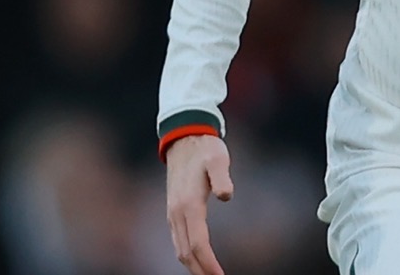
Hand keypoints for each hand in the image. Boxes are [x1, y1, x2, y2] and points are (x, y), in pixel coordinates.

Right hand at [165, 134, 232, 274]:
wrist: (184, 139)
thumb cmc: (205, 149)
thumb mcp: (218, 158)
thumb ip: (222, 177)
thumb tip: (227, 196)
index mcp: (188, 205)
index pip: (198, 243)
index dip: (209, 263)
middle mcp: (177, 213)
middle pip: (186, 252)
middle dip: (201, 270)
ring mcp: (172, 213)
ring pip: (179, 249)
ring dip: (193, 265)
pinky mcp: (173, 211)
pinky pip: (177, 240)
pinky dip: (186, 254)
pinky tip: (197, 259)